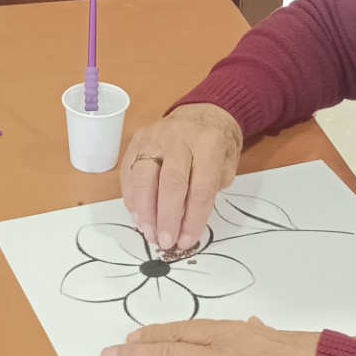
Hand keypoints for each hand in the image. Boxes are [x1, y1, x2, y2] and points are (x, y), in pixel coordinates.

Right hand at [119, 103, 244, 252]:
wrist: (203, 113)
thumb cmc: (217, 145)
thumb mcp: (226, 167)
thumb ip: (208, 192)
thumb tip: (185, 227)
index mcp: (208, 144)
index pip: (200, 188)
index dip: (193, 219)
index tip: (187, 241)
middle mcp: (179, 137)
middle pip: (170, 183)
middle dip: (166, 218)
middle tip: (165, 242)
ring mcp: (155, 136)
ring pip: (143, 177)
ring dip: (145, 210)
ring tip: (149, 233)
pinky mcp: (138, 139)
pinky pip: (129, 171)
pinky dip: (132, 197)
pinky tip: (138, 215)